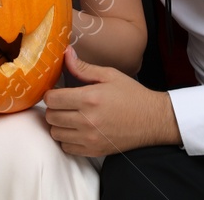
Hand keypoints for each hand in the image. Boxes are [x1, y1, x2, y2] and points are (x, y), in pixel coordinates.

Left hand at [44, 47, 177, 156]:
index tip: (58, 92)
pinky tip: (76, 129)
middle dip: (54, 108)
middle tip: (64, 103)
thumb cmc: (131, 95)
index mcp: (90, 98)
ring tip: (70, 116)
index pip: (52, 99)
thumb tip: (66, 53)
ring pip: (55, 133)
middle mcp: (88, 120)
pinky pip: (66, 148)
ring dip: (59, 124)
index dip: (51, 94)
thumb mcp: (109, 75)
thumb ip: (83, 67)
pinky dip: (67, 139)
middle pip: (51, 116)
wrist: (152, 120)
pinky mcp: (94, 150)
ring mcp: (90, 138)